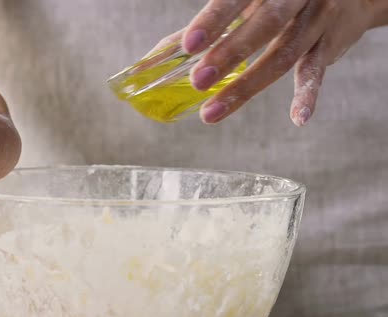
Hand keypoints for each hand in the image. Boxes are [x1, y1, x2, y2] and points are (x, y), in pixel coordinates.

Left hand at [151, 0, 382, 125]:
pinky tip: (298, 118)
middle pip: (265, 25)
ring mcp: (317, 19)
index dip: (213, 20)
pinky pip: (318, 71)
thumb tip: (165, 51)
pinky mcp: (330, 43)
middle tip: (199, 81)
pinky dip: (308, 95)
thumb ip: (213, 22)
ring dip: (247, 86)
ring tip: (212, 112)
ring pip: (284, 54)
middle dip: (230, 54)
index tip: (188, 46)